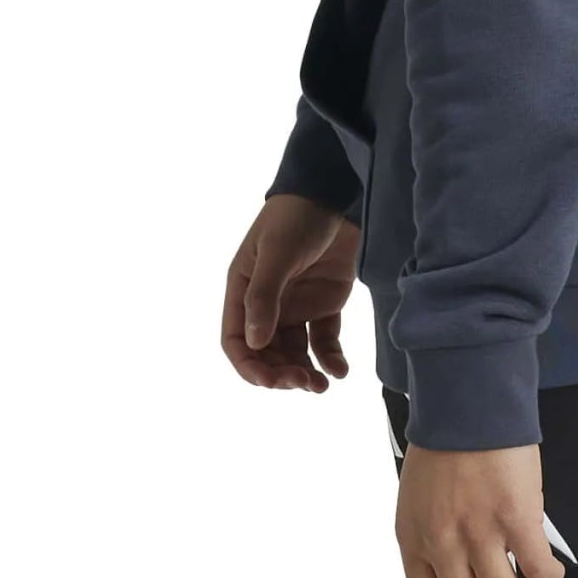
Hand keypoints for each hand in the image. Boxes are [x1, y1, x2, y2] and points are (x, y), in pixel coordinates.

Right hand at [221, 193, 359, 391]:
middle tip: (304, 383)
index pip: (237, 341)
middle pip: (267, 353)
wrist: (335, 192)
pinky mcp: (326, 303)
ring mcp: (298, 305)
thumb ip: (265, 297)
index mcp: (244, 291)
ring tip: (322, 385)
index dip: (249, 366)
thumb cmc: (295, 218)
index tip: (270, 382)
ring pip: (295, 352)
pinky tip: (340, 371)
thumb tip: (255, 345)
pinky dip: (330, 358)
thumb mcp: (276, 254)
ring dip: (305, 372)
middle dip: (282, 373)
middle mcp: (268, 303)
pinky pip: (324, 340)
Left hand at [395, 441, 568, 577]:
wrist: (468, 399)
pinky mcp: (516, 517)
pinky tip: (550, 571)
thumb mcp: (418, 496)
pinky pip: (537, 568)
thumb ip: (434, 535)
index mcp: (413, 537)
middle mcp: (443, 542)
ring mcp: (479, 532)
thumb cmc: (445, 440)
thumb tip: (463, 571)